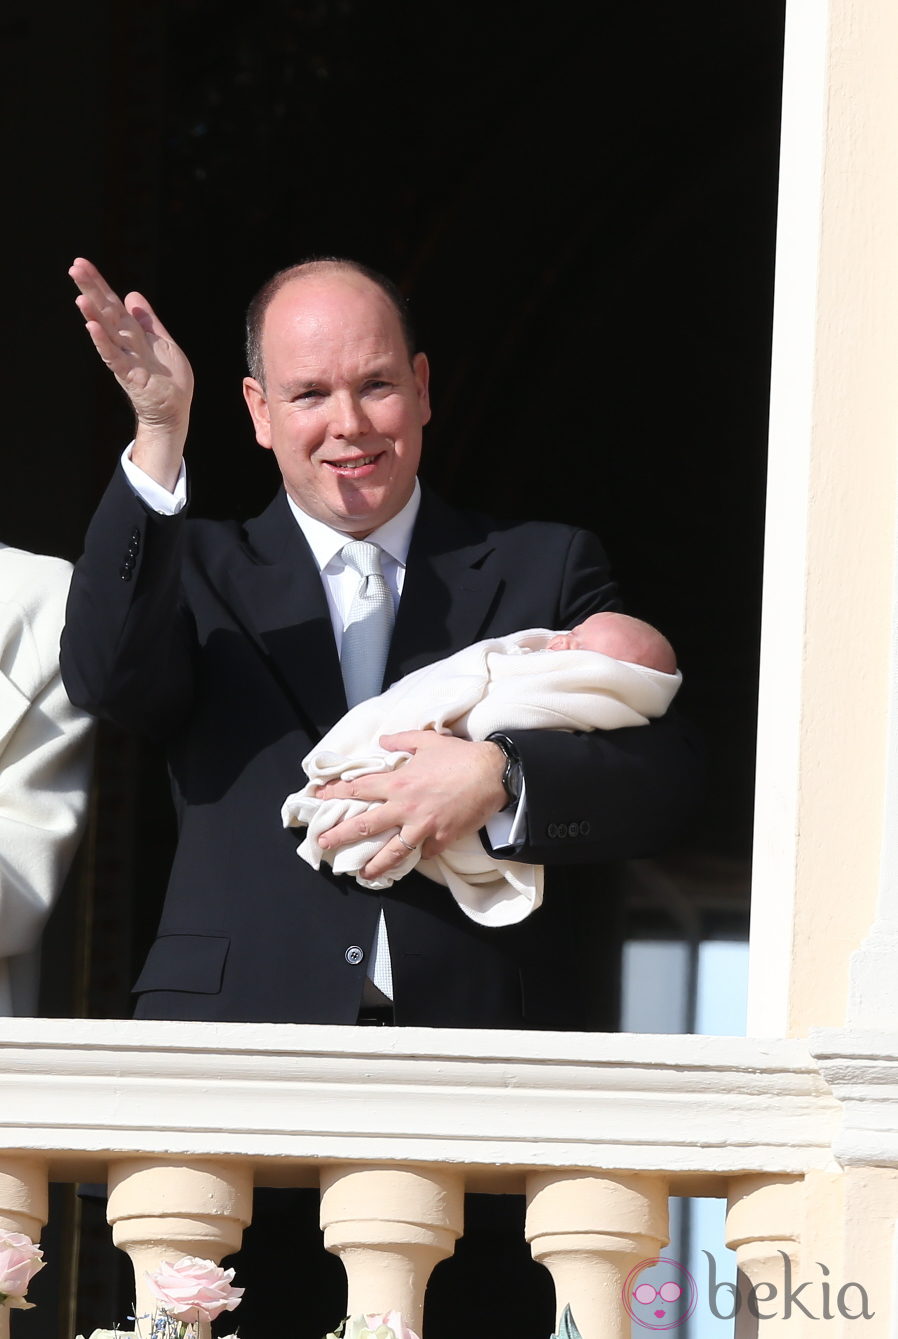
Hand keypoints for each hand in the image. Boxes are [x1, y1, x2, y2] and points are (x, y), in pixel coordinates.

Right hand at [69, 257, 193, 488]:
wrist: (173, 411)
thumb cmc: (168, 379)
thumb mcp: (161, 342)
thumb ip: (147, 321)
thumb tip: (132, 295)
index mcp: (132, 334)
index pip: (113, 304)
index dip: (99, 284)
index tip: (81, 263)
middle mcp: (125, 343)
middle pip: (106, 312)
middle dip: (92, 290)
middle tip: (74, 268)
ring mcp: (126, 359)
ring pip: (107, 332)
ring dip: (93, 314)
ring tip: (80, 296)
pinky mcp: (130, 376)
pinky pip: (114, 356)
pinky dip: (103, 342)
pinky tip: (92, 327)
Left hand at [316, 731, 507, 882]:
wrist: (492, 774)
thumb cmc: (460, 756)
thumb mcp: (427, 740)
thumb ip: (401, 740)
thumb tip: (383, 741)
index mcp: (398, 783)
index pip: (358, 789)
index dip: (336, 794)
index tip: (320, 799)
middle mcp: (405, 807)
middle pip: (365, 826)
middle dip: (340, 836)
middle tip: (324, 844)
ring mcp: (423, 826)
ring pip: (392, 851)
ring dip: (375, 865)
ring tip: (362, 874)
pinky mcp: (441, 838)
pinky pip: (425, 852)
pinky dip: (418, 856)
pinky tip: (409, 865)